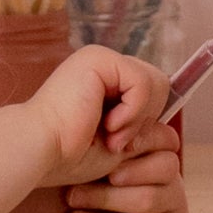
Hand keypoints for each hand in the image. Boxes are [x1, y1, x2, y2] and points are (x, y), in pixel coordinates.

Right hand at [25, 44, 160, 179]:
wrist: (40, 150)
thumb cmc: (69, 154)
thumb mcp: (118, 143)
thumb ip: (143, 132)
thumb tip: (172, 135)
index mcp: (102, 80)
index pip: (148, 91)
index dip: (146, 119)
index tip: (122, 144)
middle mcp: (101, 64)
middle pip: (158, 83)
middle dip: (145, 118)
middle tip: (117, 141)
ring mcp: (100, 58)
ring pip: (155, 81)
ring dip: (138, 117)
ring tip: (112, 136)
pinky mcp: (99, 60)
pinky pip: (142, 82)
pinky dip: (133, 111)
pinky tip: (109, 126)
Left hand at [66, 116, 187, 212]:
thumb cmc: (100, 196)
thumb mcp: (102, 171)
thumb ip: (104, 152)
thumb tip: (82, 132)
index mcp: (164, 168)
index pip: (165, 158)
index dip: (138, 160)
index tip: (109, 160)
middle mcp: (177, 198)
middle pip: (147, 198)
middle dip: (104, 198)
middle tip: (70, 197)